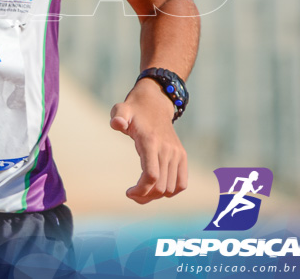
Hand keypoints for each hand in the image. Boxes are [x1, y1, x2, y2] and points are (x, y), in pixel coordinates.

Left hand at [110, 79, 187, 203]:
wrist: (154, 104)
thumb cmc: (133, 110)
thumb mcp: (121, 109)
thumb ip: (117, 116)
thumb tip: (117, 124)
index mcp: (151, 142)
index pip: (151, 175)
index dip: (141, 190)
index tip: (128, 192)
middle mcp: (167, 150)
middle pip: (161, 187)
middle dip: (145, 196)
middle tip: (132, 194)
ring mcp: (177, 154)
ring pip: (172, 188)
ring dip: (156, 196)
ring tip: (142, 192)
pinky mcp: (182, 156)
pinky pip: (182, 183)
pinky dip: (171, 191)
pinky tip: (157, 188)